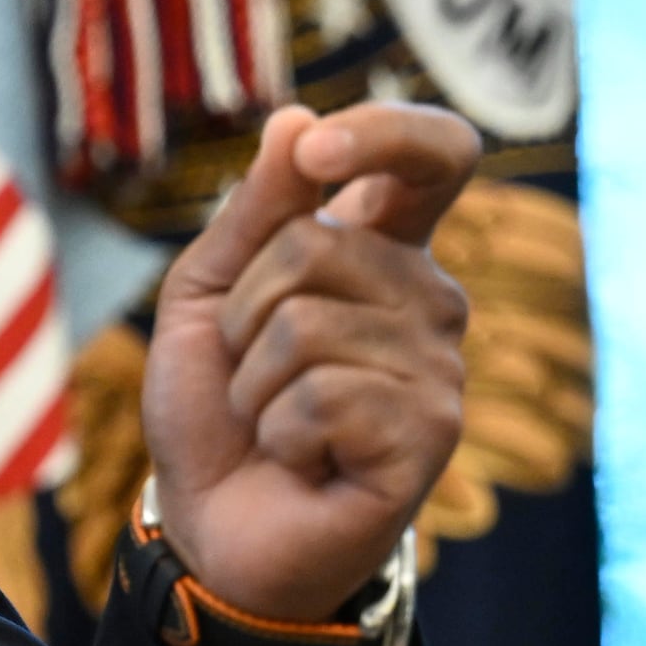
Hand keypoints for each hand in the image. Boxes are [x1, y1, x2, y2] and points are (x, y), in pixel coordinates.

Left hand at [141, 105, 474, 645]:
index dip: (384, 132)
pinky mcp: (431, 433)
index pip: (435, 156)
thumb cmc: (214, 408)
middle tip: (249, 370)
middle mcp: (428, 299)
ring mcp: (439, 366)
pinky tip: (298, 459)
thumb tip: (297, 118)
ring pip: (307, 321)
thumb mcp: (206, 294)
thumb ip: (254, 210)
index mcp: (383, 249)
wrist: (211, 527)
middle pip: (319, 242)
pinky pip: (322, 394)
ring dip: (253, 379)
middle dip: (242, 307)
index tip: (313, 152)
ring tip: (272, 420)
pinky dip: (278, 429)